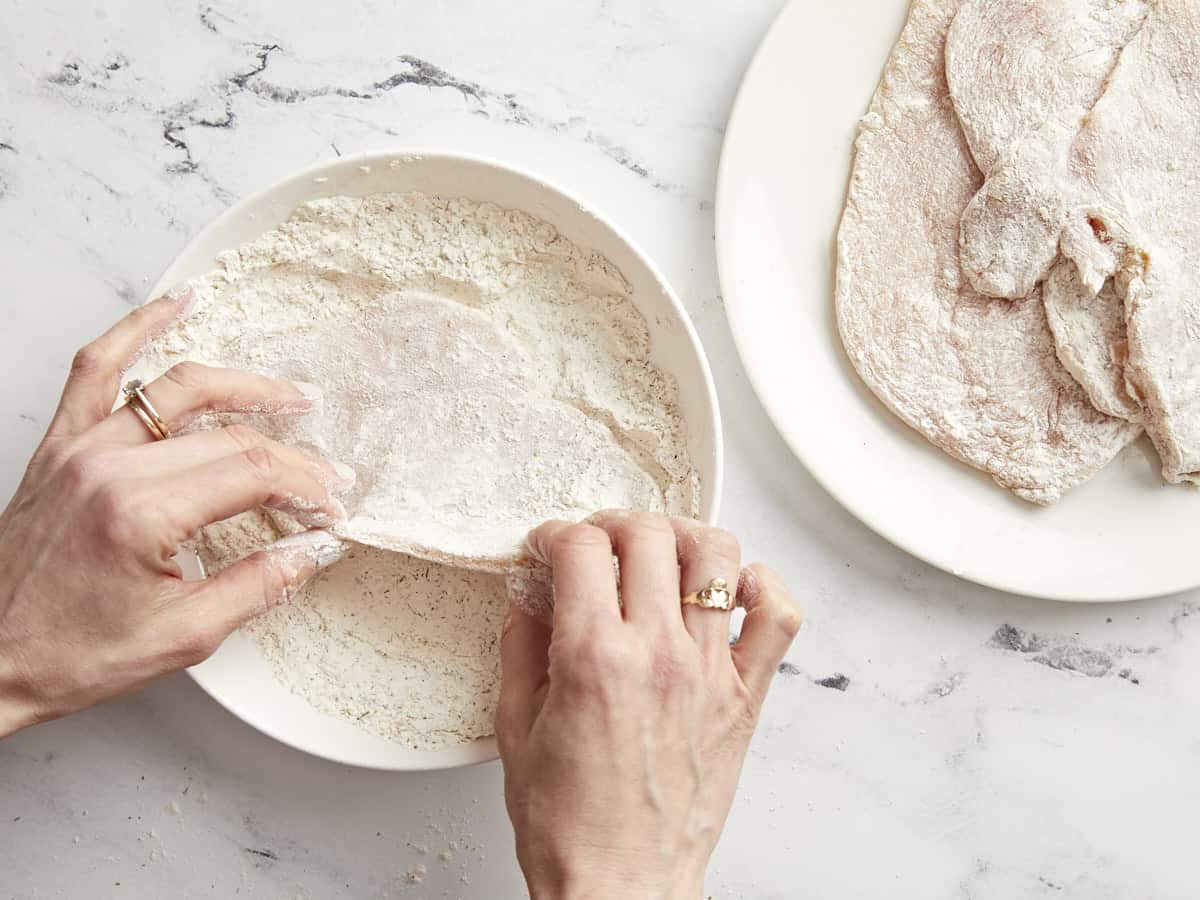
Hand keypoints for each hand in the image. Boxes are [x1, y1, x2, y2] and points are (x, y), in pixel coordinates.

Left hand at [0, 294, 352, 737]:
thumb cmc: (69, 655)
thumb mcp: (180, 638)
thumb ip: (255, 588)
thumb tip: (309, 552)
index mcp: (140, 514)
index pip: (251, 472)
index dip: (304, 487)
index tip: (328, 509)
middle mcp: (109, 466)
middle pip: (228, 435)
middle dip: (290, 457)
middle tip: (324, 480)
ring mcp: (80, 447)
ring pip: (177, 388)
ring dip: (243, 386)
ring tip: (289, 396)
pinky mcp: (60, 444)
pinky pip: (97, 367)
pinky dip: (137, 328)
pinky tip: (175, 306)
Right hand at [497, 511, 802, 898]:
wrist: (620, 887)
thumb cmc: (570, 826)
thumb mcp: (515, 727)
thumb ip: (521, 645)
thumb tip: (528, 594)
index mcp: (594, 657)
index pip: (581, 547)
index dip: (554, 534)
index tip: (548, 547)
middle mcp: (658, 654)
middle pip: (648, 534)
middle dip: (611, 525)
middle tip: (595, 546)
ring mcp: (709, 672)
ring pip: (716, 555)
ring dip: (681, 537)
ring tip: (659, 553)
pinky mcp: (745, 697)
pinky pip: (778, 617)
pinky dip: (763, 585)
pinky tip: (733, 588)